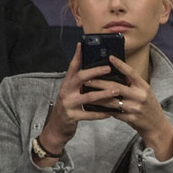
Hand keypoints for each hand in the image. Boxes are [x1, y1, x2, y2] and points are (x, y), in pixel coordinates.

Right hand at [37, 44, 118, 158]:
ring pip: (88, 96)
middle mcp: (66, 91)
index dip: (77, 55)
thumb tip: (94, 73)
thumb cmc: (69, 108)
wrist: (57, 128)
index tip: (82, 44)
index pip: (72, 67)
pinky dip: (101, 113)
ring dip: (104, 93)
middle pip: (80, 77)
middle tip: (108, 68)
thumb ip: (80, 85)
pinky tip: (111, 113)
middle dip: (95, 72)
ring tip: (116, 91)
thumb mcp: (71, 93)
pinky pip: (89, 114)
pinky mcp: (72, 116)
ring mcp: (68, 104)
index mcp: (67, 84)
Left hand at [95, 54, 172, 159]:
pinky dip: (104, 110)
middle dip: (100, 83)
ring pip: (112, 102)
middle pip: (116, 87)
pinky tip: (95, 107)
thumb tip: (117, 72)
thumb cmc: (148, 106)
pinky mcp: (131, 119)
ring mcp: (135, 108)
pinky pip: (114, 113)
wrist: (156, 126)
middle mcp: (140, 96)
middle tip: (87, 80)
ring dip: (98, 98)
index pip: (131, 73)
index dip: (120, 65)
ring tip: (87, 94)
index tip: (110, 57)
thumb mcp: (145, 91)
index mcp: (144, 87)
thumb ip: (133, 83)